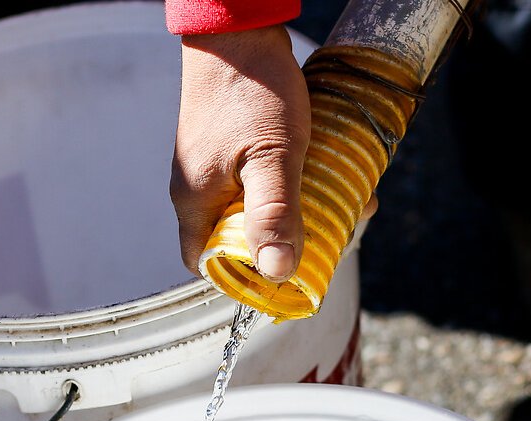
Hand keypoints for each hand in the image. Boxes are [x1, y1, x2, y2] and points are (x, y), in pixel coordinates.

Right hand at [170, 25, 310, 281]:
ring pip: (250, 208)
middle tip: (323, 235)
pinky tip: (320, 172)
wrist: (239, 31)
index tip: (282, 277)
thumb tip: (277, 273)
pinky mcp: (230, 146)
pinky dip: (289, 185)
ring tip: (335, 202)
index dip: (238, 278)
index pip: (203, 262)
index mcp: (194, 201)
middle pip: (233, 238)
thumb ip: (273, 214)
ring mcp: (212, 166)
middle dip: (280, 242)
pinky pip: (257, 181)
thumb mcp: (271, 156)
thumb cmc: (251, 91)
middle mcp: (197, 188)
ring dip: (292, 212)